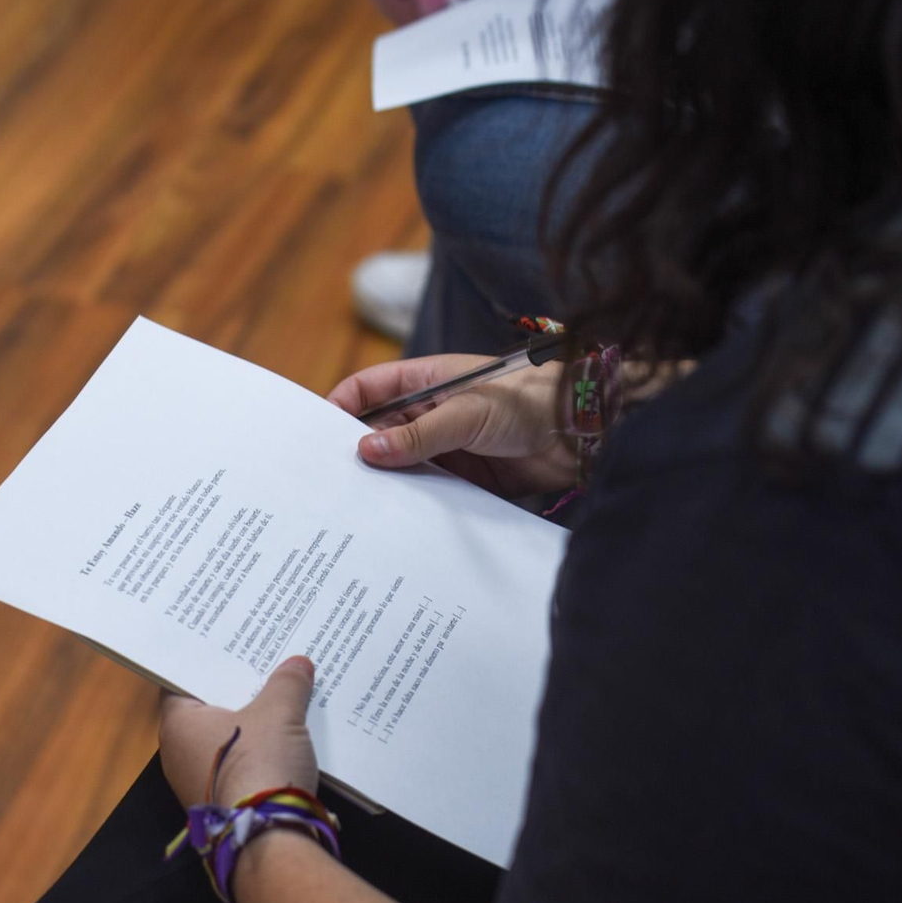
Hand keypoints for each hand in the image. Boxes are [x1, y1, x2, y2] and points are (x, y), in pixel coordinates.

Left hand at [159, 657, 319, 808]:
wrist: (269, 837)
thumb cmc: (260, 762)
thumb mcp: (279, 713)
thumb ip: (287, 683)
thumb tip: (298, 663)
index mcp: (177, 725)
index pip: (182, 683)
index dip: (206, 665)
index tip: (228, 650)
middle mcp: (176, 755)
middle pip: (206, 712)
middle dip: (235, 694)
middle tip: (261, 667)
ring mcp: (196, 784)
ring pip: (224, 742)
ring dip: (248, 726)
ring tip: (279, 698)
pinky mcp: (220, 805)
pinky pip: (236, 766)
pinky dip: (254, 753)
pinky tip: (282, 740)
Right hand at [327, 354, 573, 498]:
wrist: (583, 432)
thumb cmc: (527, 401)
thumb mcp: (466, 414)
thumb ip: (417, 435)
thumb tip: (366, 451)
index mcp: (426, 382)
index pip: (370, 389)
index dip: (341, 407)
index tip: (318, 436)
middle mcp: (431, 413)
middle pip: (380, 432)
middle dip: (358, 453)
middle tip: (332, 481)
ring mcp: (447, 446)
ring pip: (403, 466)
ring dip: (386, 483)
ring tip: (357, 507)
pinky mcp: (465, 479)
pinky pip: (429, 492)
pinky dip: (414, 504)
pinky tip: (397, 520)